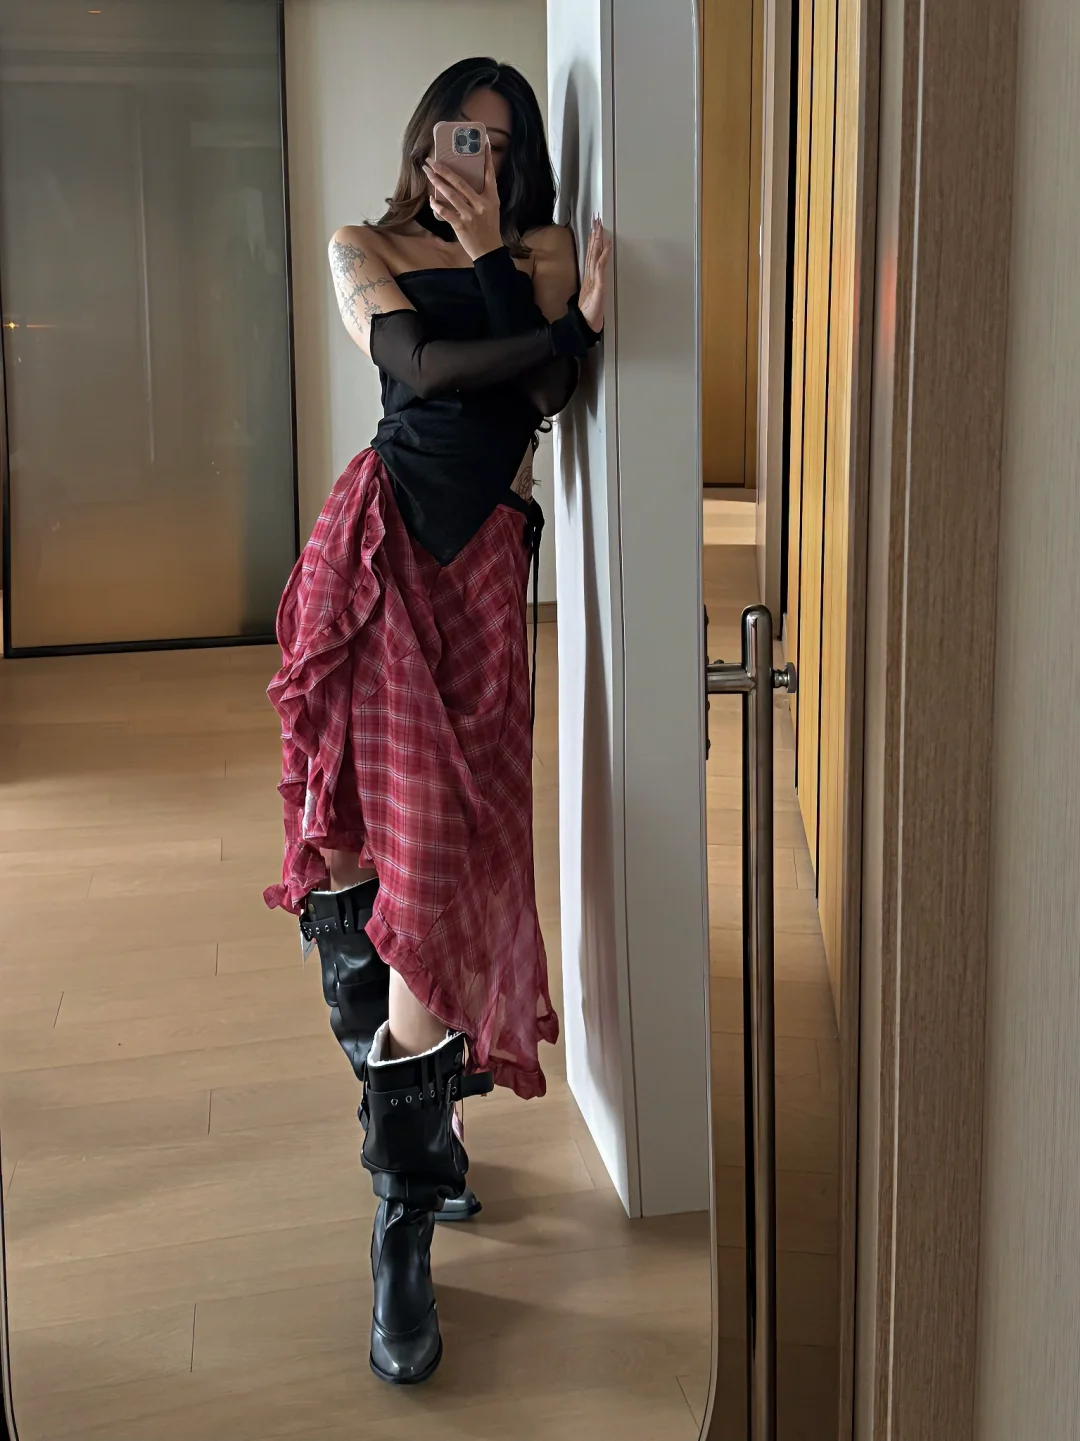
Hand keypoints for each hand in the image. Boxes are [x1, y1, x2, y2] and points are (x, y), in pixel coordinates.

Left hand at [423, 142, 502, 261]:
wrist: (489, 251)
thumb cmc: (489, 228)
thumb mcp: (491, 208)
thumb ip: (482, 194)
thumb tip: (465, 179)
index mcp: (491, 198)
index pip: (489, 174)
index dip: (486, 157)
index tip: (482, 142)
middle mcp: (481, 205)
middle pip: (461, 182)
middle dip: (444, 170)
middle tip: (432, 160)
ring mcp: (471, 215)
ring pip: (451, 195)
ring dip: (437, 183)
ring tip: (428, 173)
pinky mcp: (461, 226)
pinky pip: (446, 213)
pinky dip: (437, 205)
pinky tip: (431, 199)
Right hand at [578, 216, 610, 333]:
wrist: (586, 323)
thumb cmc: (591, 312)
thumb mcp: (595, 295)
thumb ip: (595, 284)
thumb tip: (596, 276)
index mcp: (590, 276)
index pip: (591, 254)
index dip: (592, 240)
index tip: (594, 227)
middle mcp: (591, 275)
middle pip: (592, 250)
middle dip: (594, 234)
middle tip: (595, 219)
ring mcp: (594, 279)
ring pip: (595, 255)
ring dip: (597, 240)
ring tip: (599, 226)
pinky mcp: (598, 284)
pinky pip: (601, 266)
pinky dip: (604, 255)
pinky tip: (606, 245)